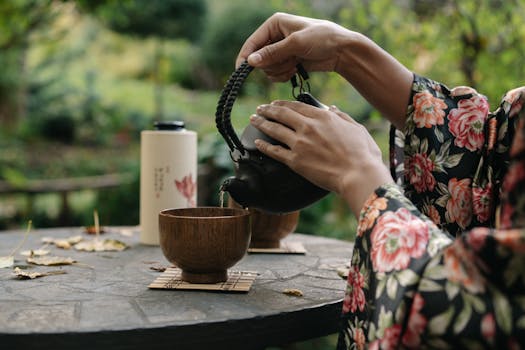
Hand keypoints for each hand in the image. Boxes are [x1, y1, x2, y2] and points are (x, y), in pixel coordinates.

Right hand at [236, 12, 352, 80]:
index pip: (252, 42)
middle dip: (272, 64)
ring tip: (294, 65)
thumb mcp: (296, 44)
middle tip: (287, 62)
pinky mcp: (287, 62)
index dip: (245, 57)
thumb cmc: (322, 39)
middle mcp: (275, 36)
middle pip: (258, 58)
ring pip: (267, 68)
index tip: (241, 71)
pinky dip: (283, 75)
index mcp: (274, 24)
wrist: (341, 51)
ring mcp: (280, 50)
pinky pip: (275, 74)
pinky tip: (295, 71)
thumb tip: (250, 62)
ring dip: (279, 71)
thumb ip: (272, 53)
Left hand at [250, 101, 393, 216]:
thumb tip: (332, 108)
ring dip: (261, 123)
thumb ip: (341, 116)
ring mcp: (299, 143)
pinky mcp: (295, 161)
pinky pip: (274, 151)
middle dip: (268, 110)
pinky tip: (257, 143)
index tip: (275, 103)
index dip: (283, 103)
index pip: (297, 106)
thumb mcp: (356, 128)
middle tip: (260, 109)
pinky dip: (264, 146)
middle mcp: (308, 127)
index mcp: (323, 117)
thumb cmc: (363, 154)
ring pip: (274, 129)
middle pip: (281, 114)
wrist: (358, 175)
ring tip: (254, 120)